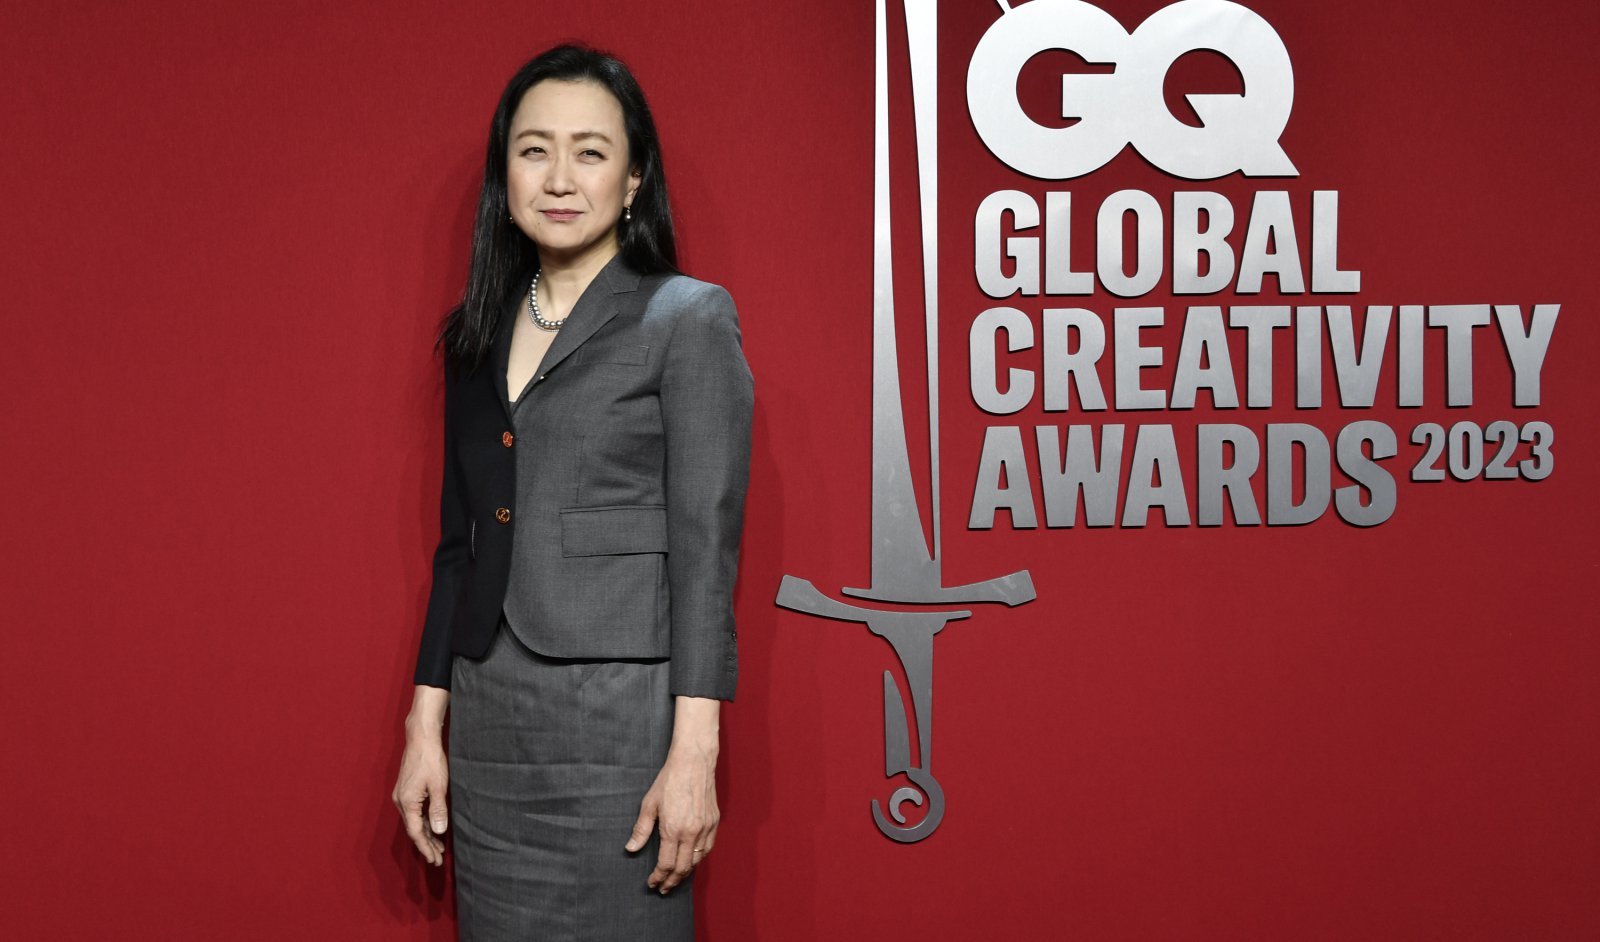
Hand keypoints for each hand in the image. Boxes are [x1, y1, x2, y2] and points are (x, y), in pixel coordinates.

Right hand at [393, 731, 449, 866]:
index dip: (425, 847)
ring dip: (426, 835)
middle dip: (426, 845)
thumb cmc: (431, 760)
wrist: (421, 739)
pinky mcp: (406, 791)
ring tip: (438, 847)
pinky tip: (433, 828)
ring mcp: (402, 796)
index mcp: (407, 802)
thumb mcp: (439, 785)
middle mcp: (401, 802)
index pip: (416, 832)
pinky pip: (414, 813)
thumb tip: (439, 831)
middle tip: (437, 860)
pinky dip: (424, 823)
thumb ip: (438, 809)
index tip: (434, 860)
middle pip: (414, 830)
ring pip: (414, 822)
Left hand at [625, 744, 719, 893]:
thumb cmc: (669, 780)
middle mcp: (691, 832)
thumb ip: (641, 830)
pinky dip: (698, 860)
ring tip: (675, 879)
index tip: (652, 883)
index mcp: (673, 829)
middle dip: (671, 882)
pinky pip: (708, 849)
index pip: (666, 864)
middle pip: (682, 868)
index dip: (658, 877)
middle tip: (663, 888)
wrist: (694, 762)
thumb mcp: (649, 804)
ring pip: (697, 861)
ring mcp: (705, 828)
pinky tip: (691, 861)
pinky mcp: (714, 822)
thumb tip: (631, 849)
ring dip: (685, 873)